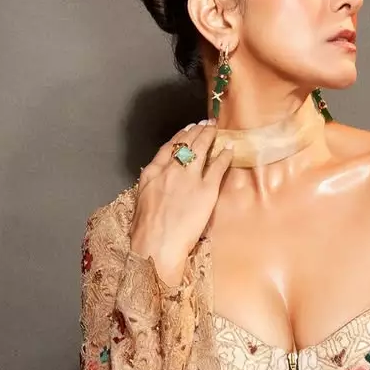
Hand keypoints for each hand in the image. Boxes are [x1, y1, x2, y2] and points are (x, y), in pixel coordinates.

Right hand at [130, 121, 232, 283]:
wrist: (156, 246)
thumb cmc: (144, 233)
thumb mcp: (140, 204)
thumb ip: (149, 190)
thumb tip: (154, 189)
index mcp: (151, 175)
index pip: (167, 148)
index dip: (178, 137)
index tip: (186, 131)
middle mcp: (170, 171)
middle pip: (185, 144)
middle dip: (196, 131)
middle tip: (205, 124)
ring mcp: (189, 178)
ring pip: (200, 148)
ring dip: (209, 135)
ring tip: (215, 128)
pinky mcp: (206, 190)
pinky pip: (217, 167)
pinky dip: (224, 155)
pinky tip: (229, 149)